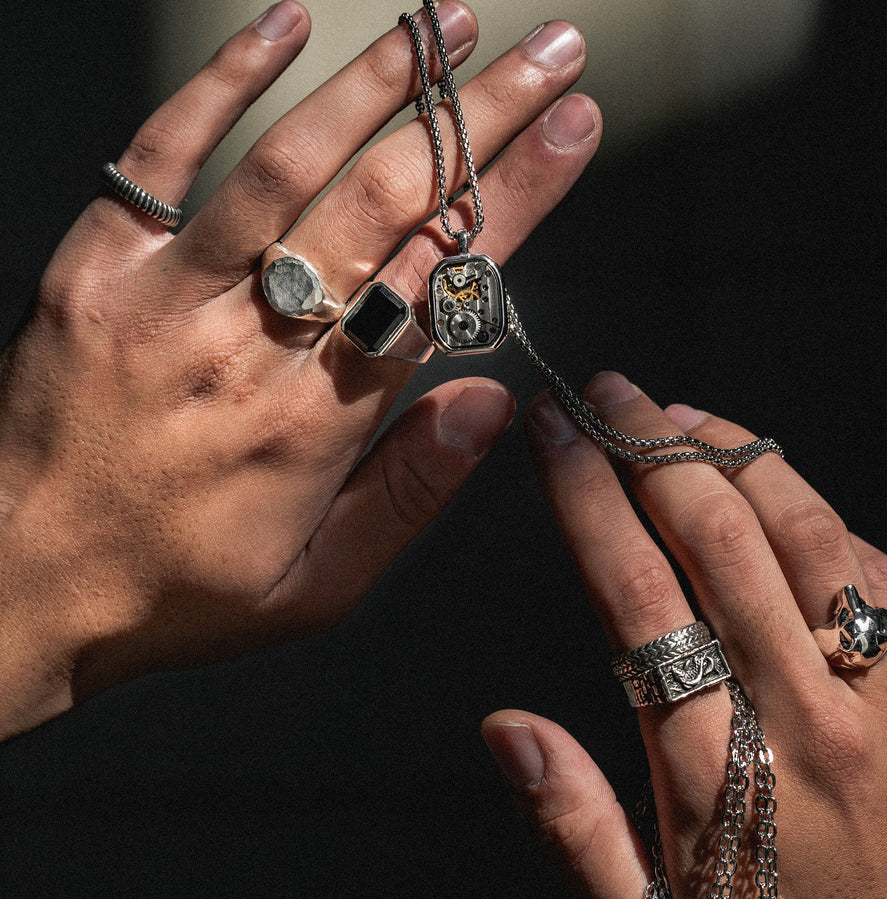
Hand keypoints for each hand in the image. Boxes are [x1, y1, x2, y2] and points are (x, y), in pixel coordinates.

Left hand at [0, 1, 600, 737]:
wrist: (14, 589)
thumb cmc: (176, 594)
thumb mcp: (317, 587)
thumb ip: (408, 494)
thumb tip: (490, 403)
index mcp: (315, 424)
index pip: (438, 284)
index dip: (516, 200)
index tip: (573, 130)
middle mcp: (249, 344)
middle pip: (383, 206)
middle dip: (478, 119)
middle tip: (548, 54)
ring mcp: (163, 295)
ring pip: (288, 162)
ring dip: (376, 83)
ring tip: (447, 22)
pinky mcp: (92, 268)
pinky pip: (160, 153)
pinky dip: (225, 81)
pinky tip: (288, 24)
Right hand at [483, 371, 886, 898]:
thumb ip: (571, 826)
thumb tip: (506, 728)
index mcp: (721, 777)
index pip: (636, 594)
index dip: (588, 498)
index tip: (555, 436)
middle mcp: (812, 721)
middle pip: (721, 537)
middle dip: (652, 445)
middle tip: (609, 392)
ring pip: (810, 534)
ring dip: (739, 458)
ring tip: (685, 415)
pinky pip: (885, 576)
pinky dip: (823, 518)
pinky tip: (782, 494)